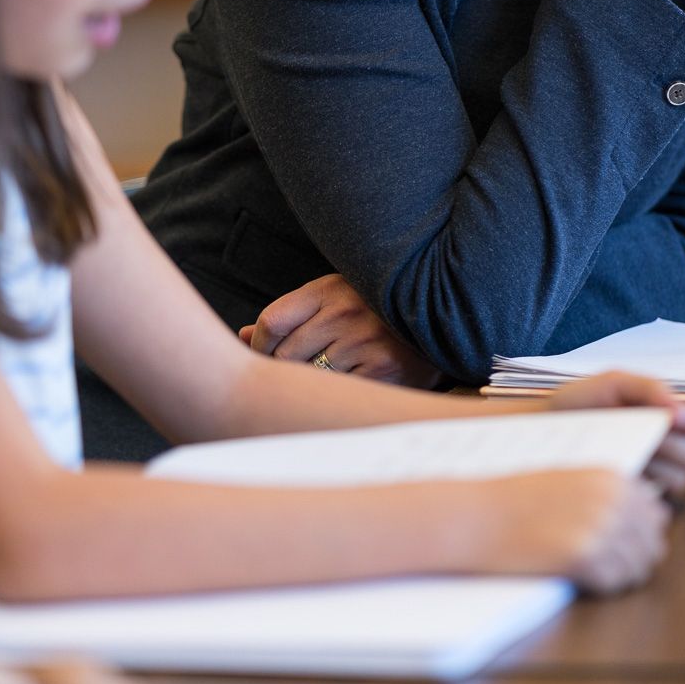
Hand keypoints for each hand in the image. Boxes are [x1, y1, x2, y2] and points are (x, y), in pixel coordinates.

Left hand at [240, 273, 442, 386]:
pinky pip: (340, 392)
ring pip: (311, 377)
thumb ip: (292, 316)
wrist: (443, 314)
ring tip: (327, 379)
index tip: (265, 356)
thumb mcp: (335, 298)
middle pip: (286, 354)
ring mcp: (364, 342)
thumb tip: (241, 335)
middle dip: (284, 369)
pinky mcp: (384, 370)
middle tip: (296, 375)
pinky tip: (352, 385)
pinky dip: (339, 394)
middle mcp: (345, 312)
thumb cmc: (378, 310)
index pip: (271, 321)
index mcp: (328, 289)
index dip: (259, 345)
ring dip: (313, 384)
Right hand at [489, 468, 669, 594]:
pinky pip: (614, 583)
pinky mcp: (583, 557)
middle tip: (605, 565)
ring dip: (620, 576)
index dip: (639, 535)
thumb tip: (651, 517)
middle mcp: (612, 499)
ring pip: (638, 568)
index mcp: (612, 477)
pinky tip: (581, 578)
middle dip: (634, 559)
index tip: (618, 544)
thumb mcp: (570, 480)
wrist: (478, 516)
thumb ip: (609, 494)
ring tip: (591, 572)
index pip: (655, 515)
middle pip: (653, 544)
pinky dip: (603, 587)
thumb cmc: (516, 500)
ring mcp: (599, 527)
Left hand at [546, 371, 684, 501]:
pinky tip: (620, 472)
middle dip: (671, 445)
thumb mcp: (614, 382)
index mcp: (668, 415)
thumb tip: (678, 410)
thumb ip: (649, 387)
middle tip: (639, 434)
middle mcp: (669, 446)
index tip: (671, 419)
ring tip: (625, 451)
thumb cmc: (580, 402)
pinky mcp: (640, 498)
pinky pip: (660, 502)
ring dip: (657, 465)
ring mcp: (655, 474)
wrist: (546, 430)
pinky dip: (644, 486)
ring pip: (682, 479)